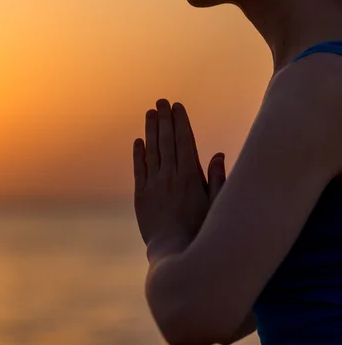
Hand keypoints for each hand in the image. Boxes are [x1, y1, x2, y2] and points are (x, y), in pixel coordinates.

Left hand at [133, 99, 224, 245]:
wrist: (174, 254)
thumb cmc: (201, 232)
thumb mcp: (216, 205)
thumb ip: (217, 179)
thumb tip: (218, 154)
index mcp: (190, 177)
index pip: (185, 142)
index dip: (180, 122)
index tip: (177, 106)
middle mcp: (170, 177)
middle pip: (167, 142)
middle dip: (165, 120)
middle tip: (161, 101)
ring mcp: (153, 186)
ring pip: (151, 152)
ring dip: (151, 131)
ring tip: (150, 113)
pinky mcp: (140, 197)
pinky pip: (139, 170)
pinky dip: (138, 154)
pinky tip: (139, 142)